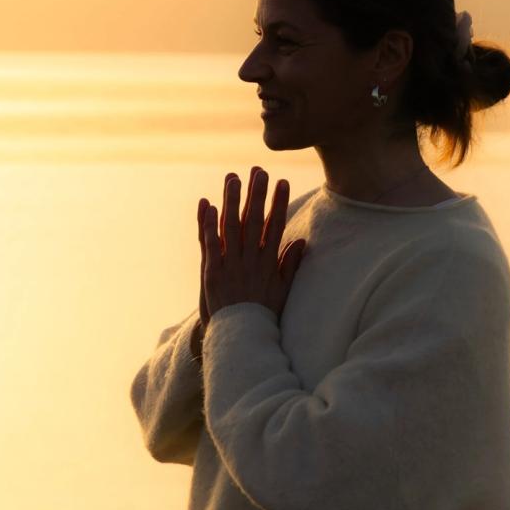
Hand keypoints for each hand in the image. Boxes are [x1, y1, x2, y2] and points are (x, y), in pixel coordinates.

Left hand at [197, 166, 306, 327]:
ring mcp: (230, 266)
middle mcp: (250, 261)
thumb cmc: (262, 316)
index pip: (275, 226)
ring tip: (233, 179)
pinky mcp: (212, 273)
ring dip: (232, 201)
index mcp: (268, 264)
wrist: (239, 339)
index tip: (283, 182)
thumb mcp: (282, 291)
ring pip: (231, 227)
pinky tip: (209, 206)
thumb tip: (301, 242)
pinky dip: (209, 225)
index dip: (279, 203)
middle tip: (259, 171)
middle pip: (253, 221)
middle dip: (256, 194)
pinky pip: (210, 244)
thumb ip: (289, 265)